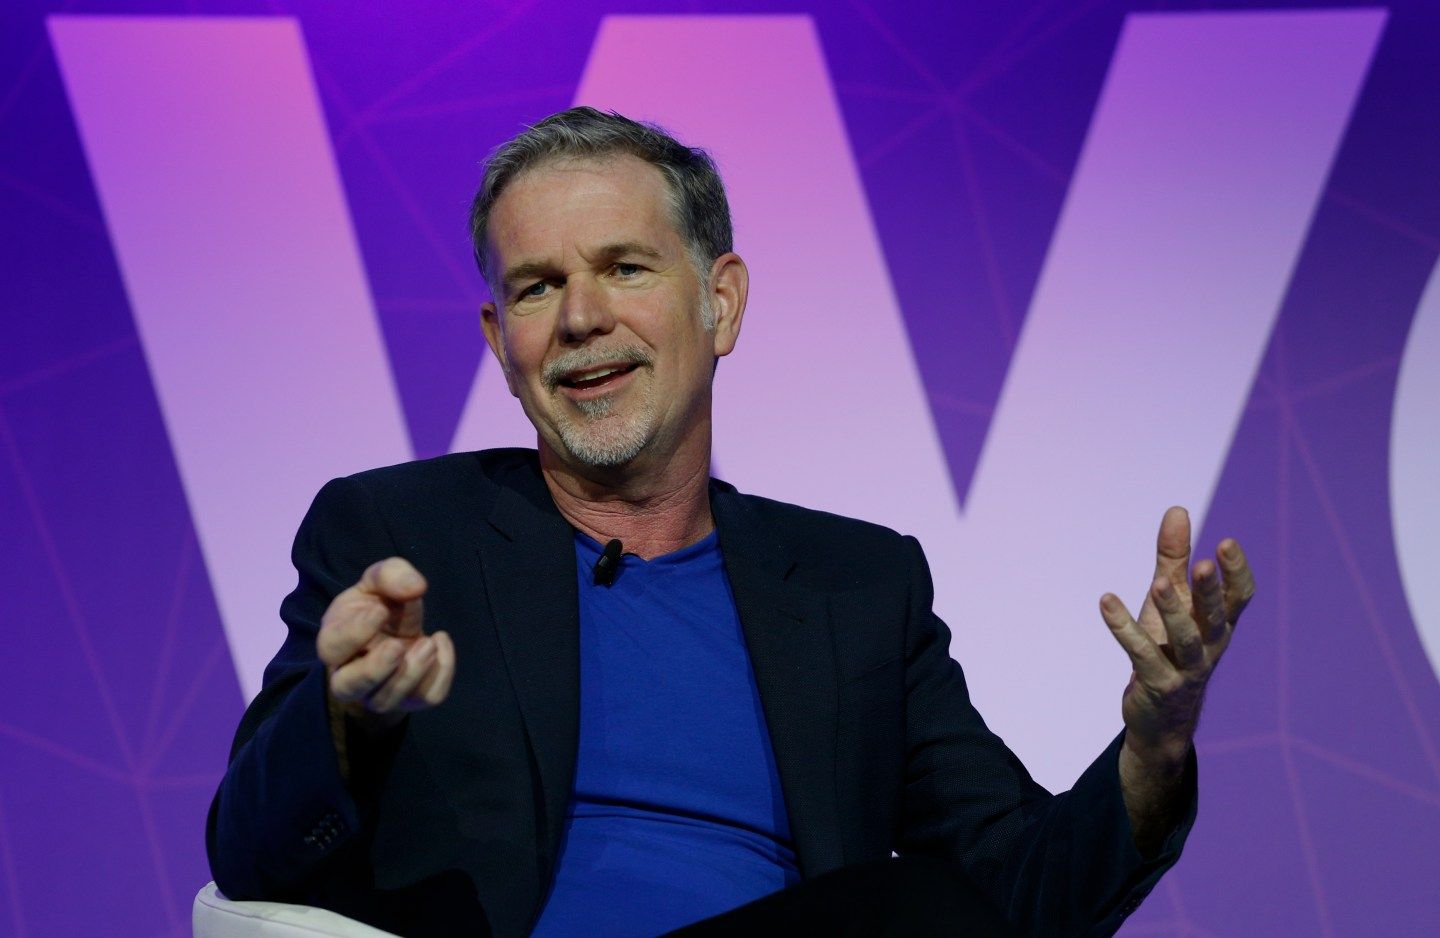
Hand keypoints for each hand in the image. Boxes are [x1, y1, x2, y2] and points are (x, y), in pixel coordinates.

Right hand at [318, 557, 455, 731]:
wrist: (397, 627)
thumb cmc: (379, 604)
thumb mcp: (379, 580)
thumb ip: (390, 575)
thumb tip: (415, 587)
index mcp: (334, 642)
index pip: (332, 648)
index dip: (355, 632)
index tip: (380, 609)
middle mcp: (350, 675)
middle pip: (349, 687)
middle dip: (375, 669)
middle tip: (397, 645)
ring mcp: (380, 692)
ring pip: (385, 700)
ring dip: (410, 674)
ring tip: (428, 643)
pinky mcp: (412, 698)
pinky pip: (425, 697)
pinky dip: (440, 673)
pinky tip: (440, 642)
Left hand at [1100, 506, 1254, 764]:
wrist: (1162, 718)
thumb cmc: (1169, 648)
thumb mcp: (1171, 601)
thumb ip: (1174, 559)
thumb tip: (1177, 510)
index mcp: (1219, 625)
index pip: (1239, 598)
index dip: (1236, 573)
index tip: (1226, 542)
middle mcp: (1210, 646)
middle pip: (1215, 617)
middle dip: (1209, 592)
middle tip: (1202, 564)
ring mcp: (1187, 669)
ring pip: (1185, 640)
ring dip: (1172, 612)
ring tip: (1158, 584)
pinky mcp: (1158, 685)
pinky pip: (1142, 655)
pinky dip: (1124, 629)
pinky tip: (1106, 602)